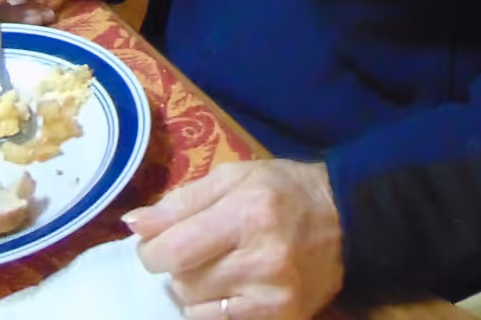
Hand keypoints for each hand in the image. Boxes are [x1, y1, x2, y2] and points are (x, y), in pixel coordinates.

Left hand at [126, 160, 343, 319]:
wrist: (347, 222)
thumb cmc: (285, 190)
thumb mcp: (235, 176)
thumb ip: (181, 200)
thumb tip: (133, 224)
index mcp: (247, 213)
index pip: (172, 250)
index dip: (151, 251)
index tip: (157, 242)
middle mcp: (261, 258)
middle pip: (181, 281)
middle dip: (175, 266)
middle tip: (194, 249)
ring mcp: (272, 296)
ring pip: (195, 306)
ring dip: (193, 287)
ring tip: (216, 266)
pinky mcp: (280, 318)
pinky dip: (212, 307)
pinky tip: (229, 286)